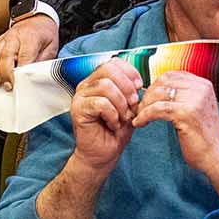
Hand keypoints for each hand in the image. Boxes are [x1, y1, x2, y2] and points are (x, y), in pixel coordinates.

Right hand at [0, 12, 58, 88]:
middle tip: (8, 86)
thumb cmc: (44, 33)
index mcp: (30, 38)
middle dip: (6, 73)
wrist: (38, 18)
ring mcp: (5, 38)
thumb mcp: (51, 47)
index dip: (21, 71)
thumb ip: (42, 61)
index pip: (24, 56)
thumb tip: (34, 74)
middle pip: (6, 56)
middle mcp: (15, 37)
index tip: (21, 83)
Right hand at [69, 60, 140, 174]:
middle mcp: (86, 85)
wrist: (103, 155)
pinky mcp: (78, 109)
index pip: (113, 63)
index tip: (140, 87)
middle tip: (133, 105)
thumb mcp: (129, 107)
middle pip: (108, 70)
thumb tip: (140, 81)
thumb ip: (131, 91)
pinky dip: (112, 114)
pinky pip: (101, 103)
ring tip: (123, 118)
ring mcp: (80, 96)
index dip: (130, 72)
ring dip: (121, 103)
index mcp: (97, 81)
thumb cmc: (115, 131)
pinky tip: (113, 124)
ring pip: (105, 86)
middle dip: (127, 87)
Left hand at [131, 71, 218, 178]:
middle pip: (163, 82)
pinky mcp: (186, 113)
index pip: (172, 75)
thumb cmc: (203, 137)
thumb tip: (157, 89)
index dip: (155, 85)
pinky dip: (144, 116)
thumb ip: (183, 96)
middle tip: (140, 109)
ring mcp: (194, 100)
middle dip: (147, 95)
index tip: (147, 99)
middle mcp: (200, 89)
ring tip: (138, 117)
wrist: (217, 156)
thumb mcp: (196, 109)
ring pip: (158, 94)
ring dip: (143, 106)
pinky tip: (140, 123)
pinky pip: (157, 109)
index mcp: (203, 85)